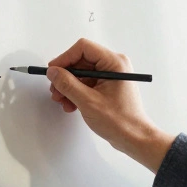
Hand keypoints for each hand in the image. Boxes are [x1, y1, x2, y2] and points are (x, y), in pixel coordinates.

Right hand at [46, 38, 175, 172]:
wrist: (134, 138)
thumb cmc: (119, 121)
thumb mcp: (88, 101)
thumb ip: (67, 84)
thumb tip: (53, 72)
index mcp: (114, 63)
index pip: (83, 48)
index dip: (65, 58)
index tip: (53, 71)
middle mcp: (114, 66)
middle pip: (81, 61)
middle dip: (65, 76)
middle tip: (55, 90)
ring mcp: (111, 76)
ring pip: (82, 74)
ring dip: (69, 87)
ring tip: (62, 101)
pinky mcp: (108, 87)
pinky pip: (87, 83)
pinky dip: (76, 93)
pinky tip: (71, 105)